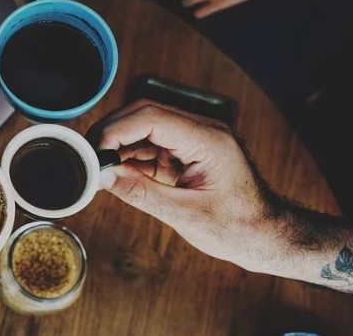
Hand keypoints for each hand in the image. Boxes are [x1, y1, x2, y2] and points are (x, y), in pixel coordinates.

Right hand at [87, 100, 285, 272]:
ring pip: (142, 128)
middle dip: (111, 134)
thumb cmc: (239, 228)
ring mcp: (192, 140)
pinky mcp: (184, 153)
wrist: (266, 237)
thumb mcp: (186, 216)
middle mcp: (200, 131)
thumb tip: (103, 177)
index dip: (115, 130)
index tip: (93, 152)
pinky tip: (114, 175)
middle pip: (143, 114)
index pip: (151, 117)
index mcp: (207, 139)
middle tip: (86, 159)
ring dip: (117, 147)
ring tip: (97, 171)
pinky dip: (128, 159)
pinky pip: (148, 146)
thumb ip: (142, 193)